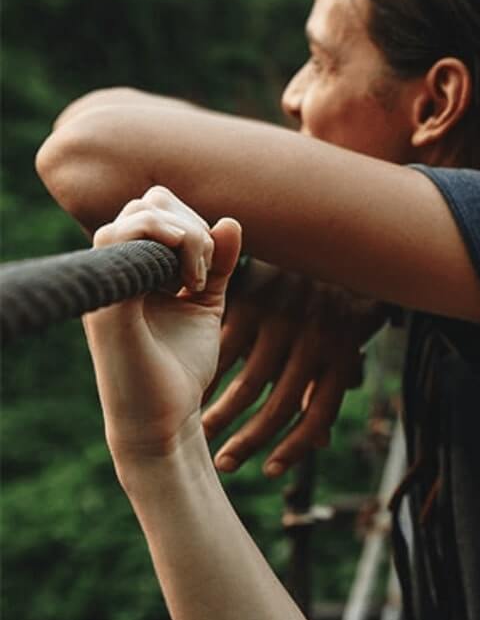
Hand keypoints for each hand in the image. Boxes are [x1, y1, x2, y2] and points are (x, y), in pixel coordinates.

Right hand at [83, 186, 241, 463]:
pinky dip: (170, 249)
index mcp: (133, 266)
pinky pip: (123, 239)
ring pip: (140, 214)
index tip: (212, 268)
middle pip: (150, 201)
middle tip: (205, 274)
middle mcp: (116, 269)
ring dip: (186, 238)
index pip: (158, 206)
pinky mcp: (110, 299)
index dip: (193, 222)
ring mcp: (109, 282)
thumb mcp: (207, 303)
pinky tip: (189, 285)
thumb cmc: (181, 365)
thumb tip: (230, 221)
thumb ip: (220, 264)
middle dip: (192, 226)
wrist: (165, 418)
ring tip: (197, 281)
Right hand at [203, 263, 385, 476]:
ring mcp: (284, 320)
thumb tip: (321, 444)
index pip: (319, 416)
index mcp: (341, 355)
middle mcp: (315, 341)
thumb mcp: (345, 341)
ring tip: (199, 432)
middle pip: (279, 406)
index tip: (269, 472)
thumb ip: (327, 389)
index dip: (295, 449)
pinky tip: (191, 390)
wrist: (335, 237)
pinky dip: (206, 372)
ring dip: (221, 414)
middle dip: (248, 441)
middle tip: (222, 464)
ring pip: (247, 382)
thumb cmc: (340, 300)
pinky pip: (224, 345)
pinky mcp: (254, 300)